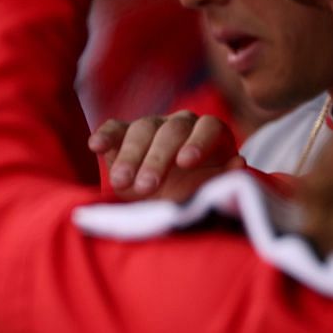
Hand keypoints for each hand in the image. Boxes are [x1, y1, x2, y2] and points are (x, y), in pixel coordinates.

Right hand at [89, 110, 237, 197]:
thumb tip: (238, 162)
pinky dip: (105, 135)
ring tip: (120, 183)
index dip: (198, 142)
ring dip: (130, 156)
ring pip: (142, 130)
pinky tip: (95, 146)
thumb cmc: (190, 199)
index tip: (185, 163)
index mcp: (209, 134)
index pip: (209, 127)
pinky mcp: (122, 133)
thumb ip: (222, 179)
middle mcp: (181, 124)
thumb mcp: (207, 194)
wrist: (158, 207)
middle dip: (157, 159)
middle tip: (146, 186)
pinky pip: (114, 128)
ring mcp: (150, 126)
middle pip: (171, 130)